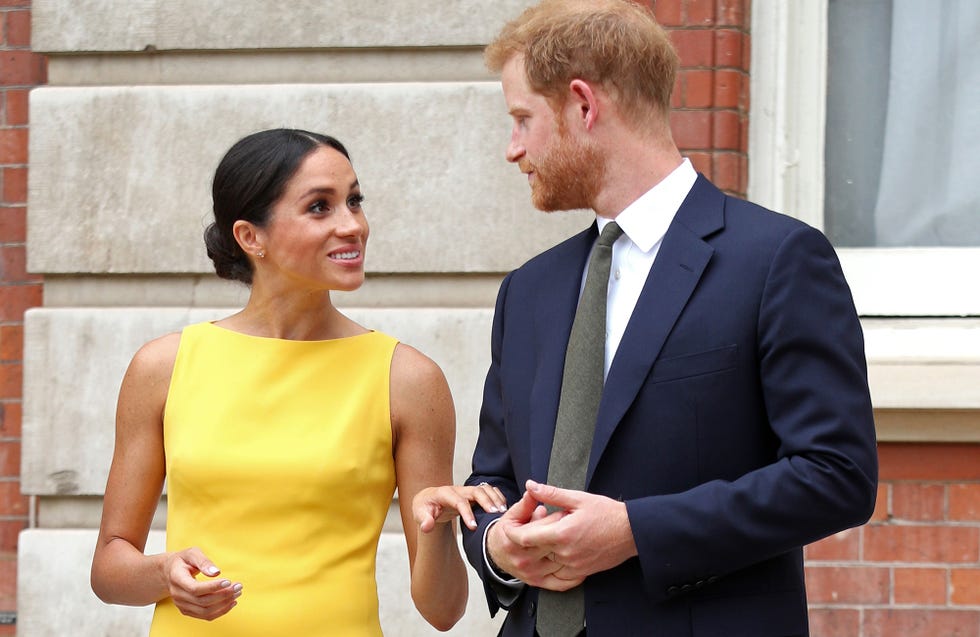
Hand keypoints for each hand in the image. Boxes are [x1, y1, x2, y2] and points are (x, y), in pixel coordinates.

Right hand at [164, 547, 241, 620]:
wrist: (170, 572)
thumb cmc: (183, 560)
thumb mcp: (192, 553)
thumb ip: (204, 561)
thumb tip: (216, 572)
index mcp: (177, 579)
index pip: (195, 589)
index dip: (213, 587)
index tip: (229, 581)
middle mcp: (177, 594)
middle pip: (203, 601)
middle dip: (224, 595)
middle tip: (238, 586)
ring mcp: (181, 604)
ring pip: (205, 611)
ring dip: (224, 604)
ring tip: (237, 593)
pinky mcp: (187, 610)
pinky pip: (205, 616)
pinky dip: (220, 611)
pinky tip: (231, 602)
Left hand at [413, 483, 508, 532]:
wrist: (429, 500)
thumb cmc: (425, 507)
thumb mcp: (419, 514)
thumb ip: (423, 520)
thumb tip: (427, 527)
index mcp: (444, 493)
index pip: (458, 501)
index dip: (467, 513)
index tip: (473, 526)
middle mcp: (458, 489)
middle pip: (476, 491)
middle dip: (487, 501)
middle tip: (495, 515)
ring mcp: (467, 490)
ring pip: (484, 489)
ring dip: (495, 498)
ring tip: (503, 512)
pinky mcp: (473, 494)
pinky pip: (488, 491)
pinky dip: (497, 497)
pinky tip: (503, 508)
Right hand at [486, 489, 579, 589]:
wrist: (498, 553)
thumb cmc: (507, 531)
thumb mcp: (513, 514)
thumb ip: (525, 503)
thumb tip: (533, 489)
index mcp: (515, 541)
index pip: (541, 529)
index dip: (556, 519)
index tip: (567, 512)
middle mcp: (524, 560)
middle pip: (553, 545)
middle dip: (566, 532)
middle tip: (576, 523)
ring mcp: (532, 574)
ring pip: (560, 562)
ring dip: (572, 550)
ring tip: (577, 538)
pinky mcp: (539, 583)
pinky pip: (561, 583)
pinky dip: (574, 575)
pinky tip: (581, 561)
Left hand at [500, 480, 637, 588]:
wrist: (632, 532)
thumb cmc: (607, 512)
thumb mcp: (578, 498)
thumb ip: (551, 493)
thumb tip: (531, 485)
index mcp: (562, 533)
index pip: (526, 538)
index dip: (513, 533)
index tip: (507, 528)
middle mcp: (565, 553)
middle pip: (532, 553)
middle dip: (522, 544)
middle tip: (519, 533)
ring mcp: (574, 565)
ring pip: (544, 565)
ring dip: (537, 555)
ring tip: (536, 544)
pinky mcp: (582, 572)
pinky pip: (559, 576)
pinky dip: (551, 567)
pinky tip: (551, 557)